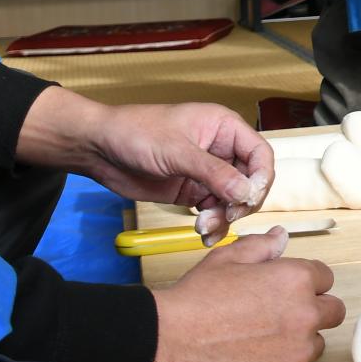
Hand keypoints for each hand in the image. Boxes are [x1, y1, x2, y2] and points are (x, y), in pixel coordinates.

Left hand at [18, 90, 272, 225]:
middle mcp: (220, 150)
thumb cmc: (135, 131)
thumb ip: (213, 172)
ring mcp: (207, 173)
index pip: (260, 154)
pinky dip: (213, 225)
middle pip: (251, 181)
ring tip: (203, 226)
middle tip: (225, 215)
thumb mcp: (177, 151)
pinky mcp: (192, 192)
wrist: (99, 149)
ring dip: (225, 217)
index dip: (261, 177)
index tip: (249, 198)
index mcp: (224, 128)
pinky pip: (214, 211)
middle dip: (241, 202)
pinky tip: (203, 234)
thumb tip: (246, 191)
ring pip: (233, 200)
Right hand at [141, 227, 345, 361]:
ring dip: (297, 343)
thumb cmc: (196, 299)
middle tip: (281, 317)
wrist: (169, 342)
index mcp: (296, 280)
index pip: (325, 278)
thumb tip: (281, 237)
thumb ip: (262, 247)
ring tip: (259, 342)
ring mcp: (297, 353)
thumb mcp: (227, 259)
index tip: (288, 291)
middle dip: (313, 311)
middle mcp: (305, 315)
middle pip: (333, 312)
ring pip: (314, 346)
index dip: (306, 283)